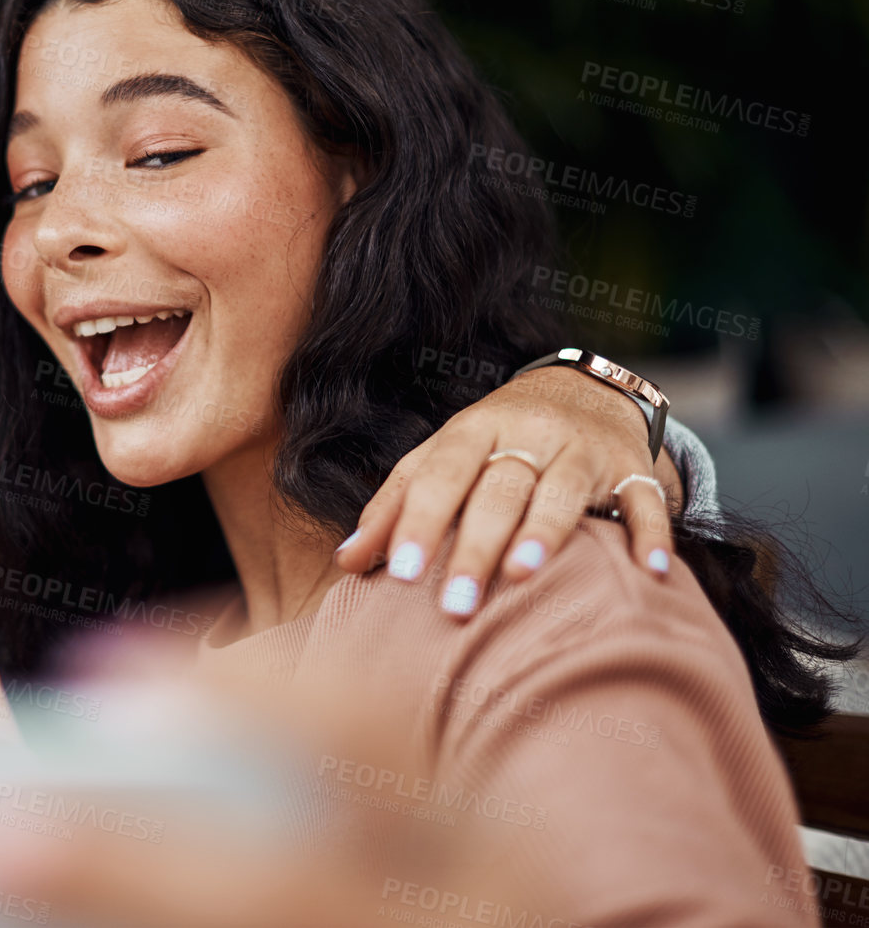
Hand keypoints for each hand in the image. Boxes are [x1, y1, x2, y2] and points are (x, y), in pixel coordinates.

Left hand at [336, 366, 677, 617]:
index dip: (420, 522)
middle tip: (453, 606)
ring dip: (544, 531)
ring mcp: (582, 449)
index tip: (400, 573)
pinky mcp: (631, 467)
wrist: (582, 390)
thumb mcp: (441, 460)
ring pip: (562, 489)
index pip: (439, 474)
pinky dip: (649, 532)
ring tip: (521, 575)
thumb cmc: (492, 443)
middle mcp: (528, 433)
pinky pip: (643, 498)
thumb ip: (395, 507)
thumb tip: (347, 562)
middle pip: (498, 489)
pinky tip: (649, 570)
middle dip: (474, 546)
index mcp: (472, 429)